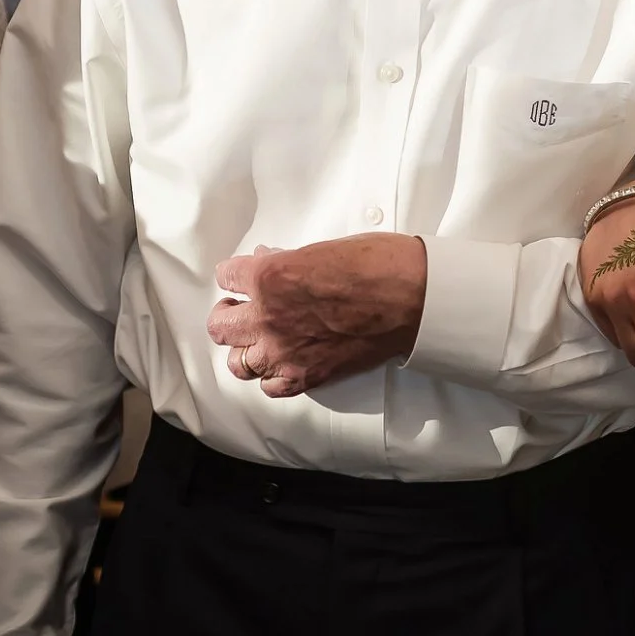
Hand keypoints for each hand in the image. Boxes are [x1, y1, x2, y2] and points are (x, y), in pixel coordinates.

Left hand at [206, 234, 425, 397]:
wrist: (412, 297)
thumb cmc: (377, 265)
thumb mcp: (322, 249)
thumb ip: (288, 261)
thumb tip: (270, 263)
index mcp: (268, 277)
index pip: (227, 277)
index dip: (235, 275)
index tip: (242, 277)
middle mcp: (268, 317)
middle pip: (221, 326)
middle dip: (228, 313)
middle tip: (239, 309)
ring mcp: (285, 351)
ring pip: (238, 362)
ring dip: (245, 348)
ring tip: (257, 339)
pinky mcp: (307, 375)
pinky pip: (271, 387)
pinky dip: (272, 376)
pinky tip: (281, 362)